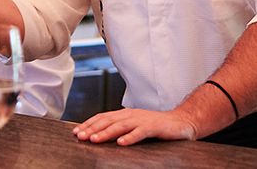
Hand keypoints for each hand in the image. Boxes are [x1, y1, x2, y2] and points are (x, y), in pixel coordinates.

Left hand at [71, 107, 196, 145]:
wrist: (179, 123)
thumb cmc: (155, 126)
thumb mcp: (134, 126)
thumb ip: (120, 128)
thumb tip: (100, 135)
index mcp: (124, 114)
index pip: (103, 117)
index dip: (89, 124)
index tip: (77, 132)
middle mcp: (130, 114)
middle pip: (108, 121)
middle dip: (92, 128)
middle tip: (80, 136)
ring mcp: (142, 120)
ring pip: (120, 126)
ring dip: (106, 133)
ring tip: (95, 139)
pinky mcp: (153, 127)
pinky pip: (140, 132)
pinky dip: (130, 137)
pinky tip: (121, 143)